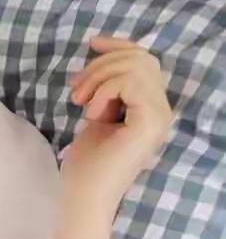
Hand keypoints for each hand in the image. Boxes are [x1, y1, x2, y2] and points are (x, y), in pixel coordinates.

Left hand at [61, 35, 176, 212]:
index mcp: (150, 109)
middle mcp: (162, 111)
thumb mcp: (97, 113)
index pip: (145, 61)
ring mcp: (159, 117)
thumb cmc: (86, 163)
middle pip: (140, 58)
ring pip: (135, 65)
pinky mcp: (150, 122)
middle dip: (102, 64)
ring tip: (80, 102)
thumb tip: (102, 52)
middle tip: (76, 91)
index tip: (92, 43)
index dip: (119, 46)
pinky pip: (129, 82)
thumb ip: (107, 87)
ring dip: (99, 77)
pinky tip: (90, 113)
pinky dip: (103, 90)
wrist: (83, 195)